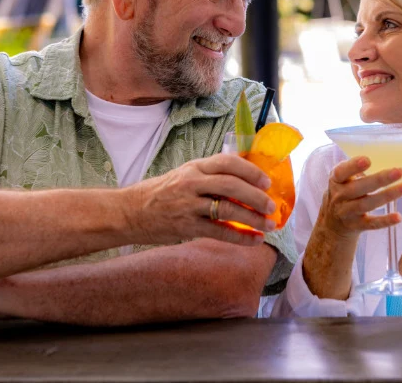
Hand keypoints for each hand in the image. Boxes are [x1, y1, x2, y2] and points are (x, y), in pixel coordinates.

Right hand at [124, 153, 276, 246]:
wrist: (129, 212)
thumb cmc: (161, 192)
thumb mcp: (184, 174)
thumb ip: (210, 175)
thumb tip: (245, 178)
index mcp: (194, 167)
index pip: (228, 162)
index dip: (250, 170)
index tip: (266, 181)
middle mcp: (192, 183)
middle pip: (231, 185)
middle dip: (256, 196)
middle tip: (271, 205)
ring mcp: (188, 205)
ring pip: (227, 209)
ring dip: (253, 218)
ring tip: (269, 224)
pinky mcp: (186, 227)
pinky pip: (218, 232)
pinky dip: (240, 237)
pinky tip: (254, 240)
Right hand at [316, 156, 401, 239]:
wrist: (332, 224)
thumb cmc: (345, 193)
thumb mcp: (344, 180)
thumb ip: (359, 170)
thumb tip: (389, 160)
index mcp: (336, 180)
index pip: (341, 172)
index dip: (353, 166)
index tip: (368, 160)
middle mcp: (339, 196)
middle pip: (359, 187)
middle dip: (380, 179)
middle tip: (399, 171)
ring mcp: (347, 212)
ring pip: (367, 204)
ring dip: (388, 195)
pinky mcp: (356, 226)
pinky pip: (371, 224)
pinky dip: (385, 220)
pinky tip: (398, 217)